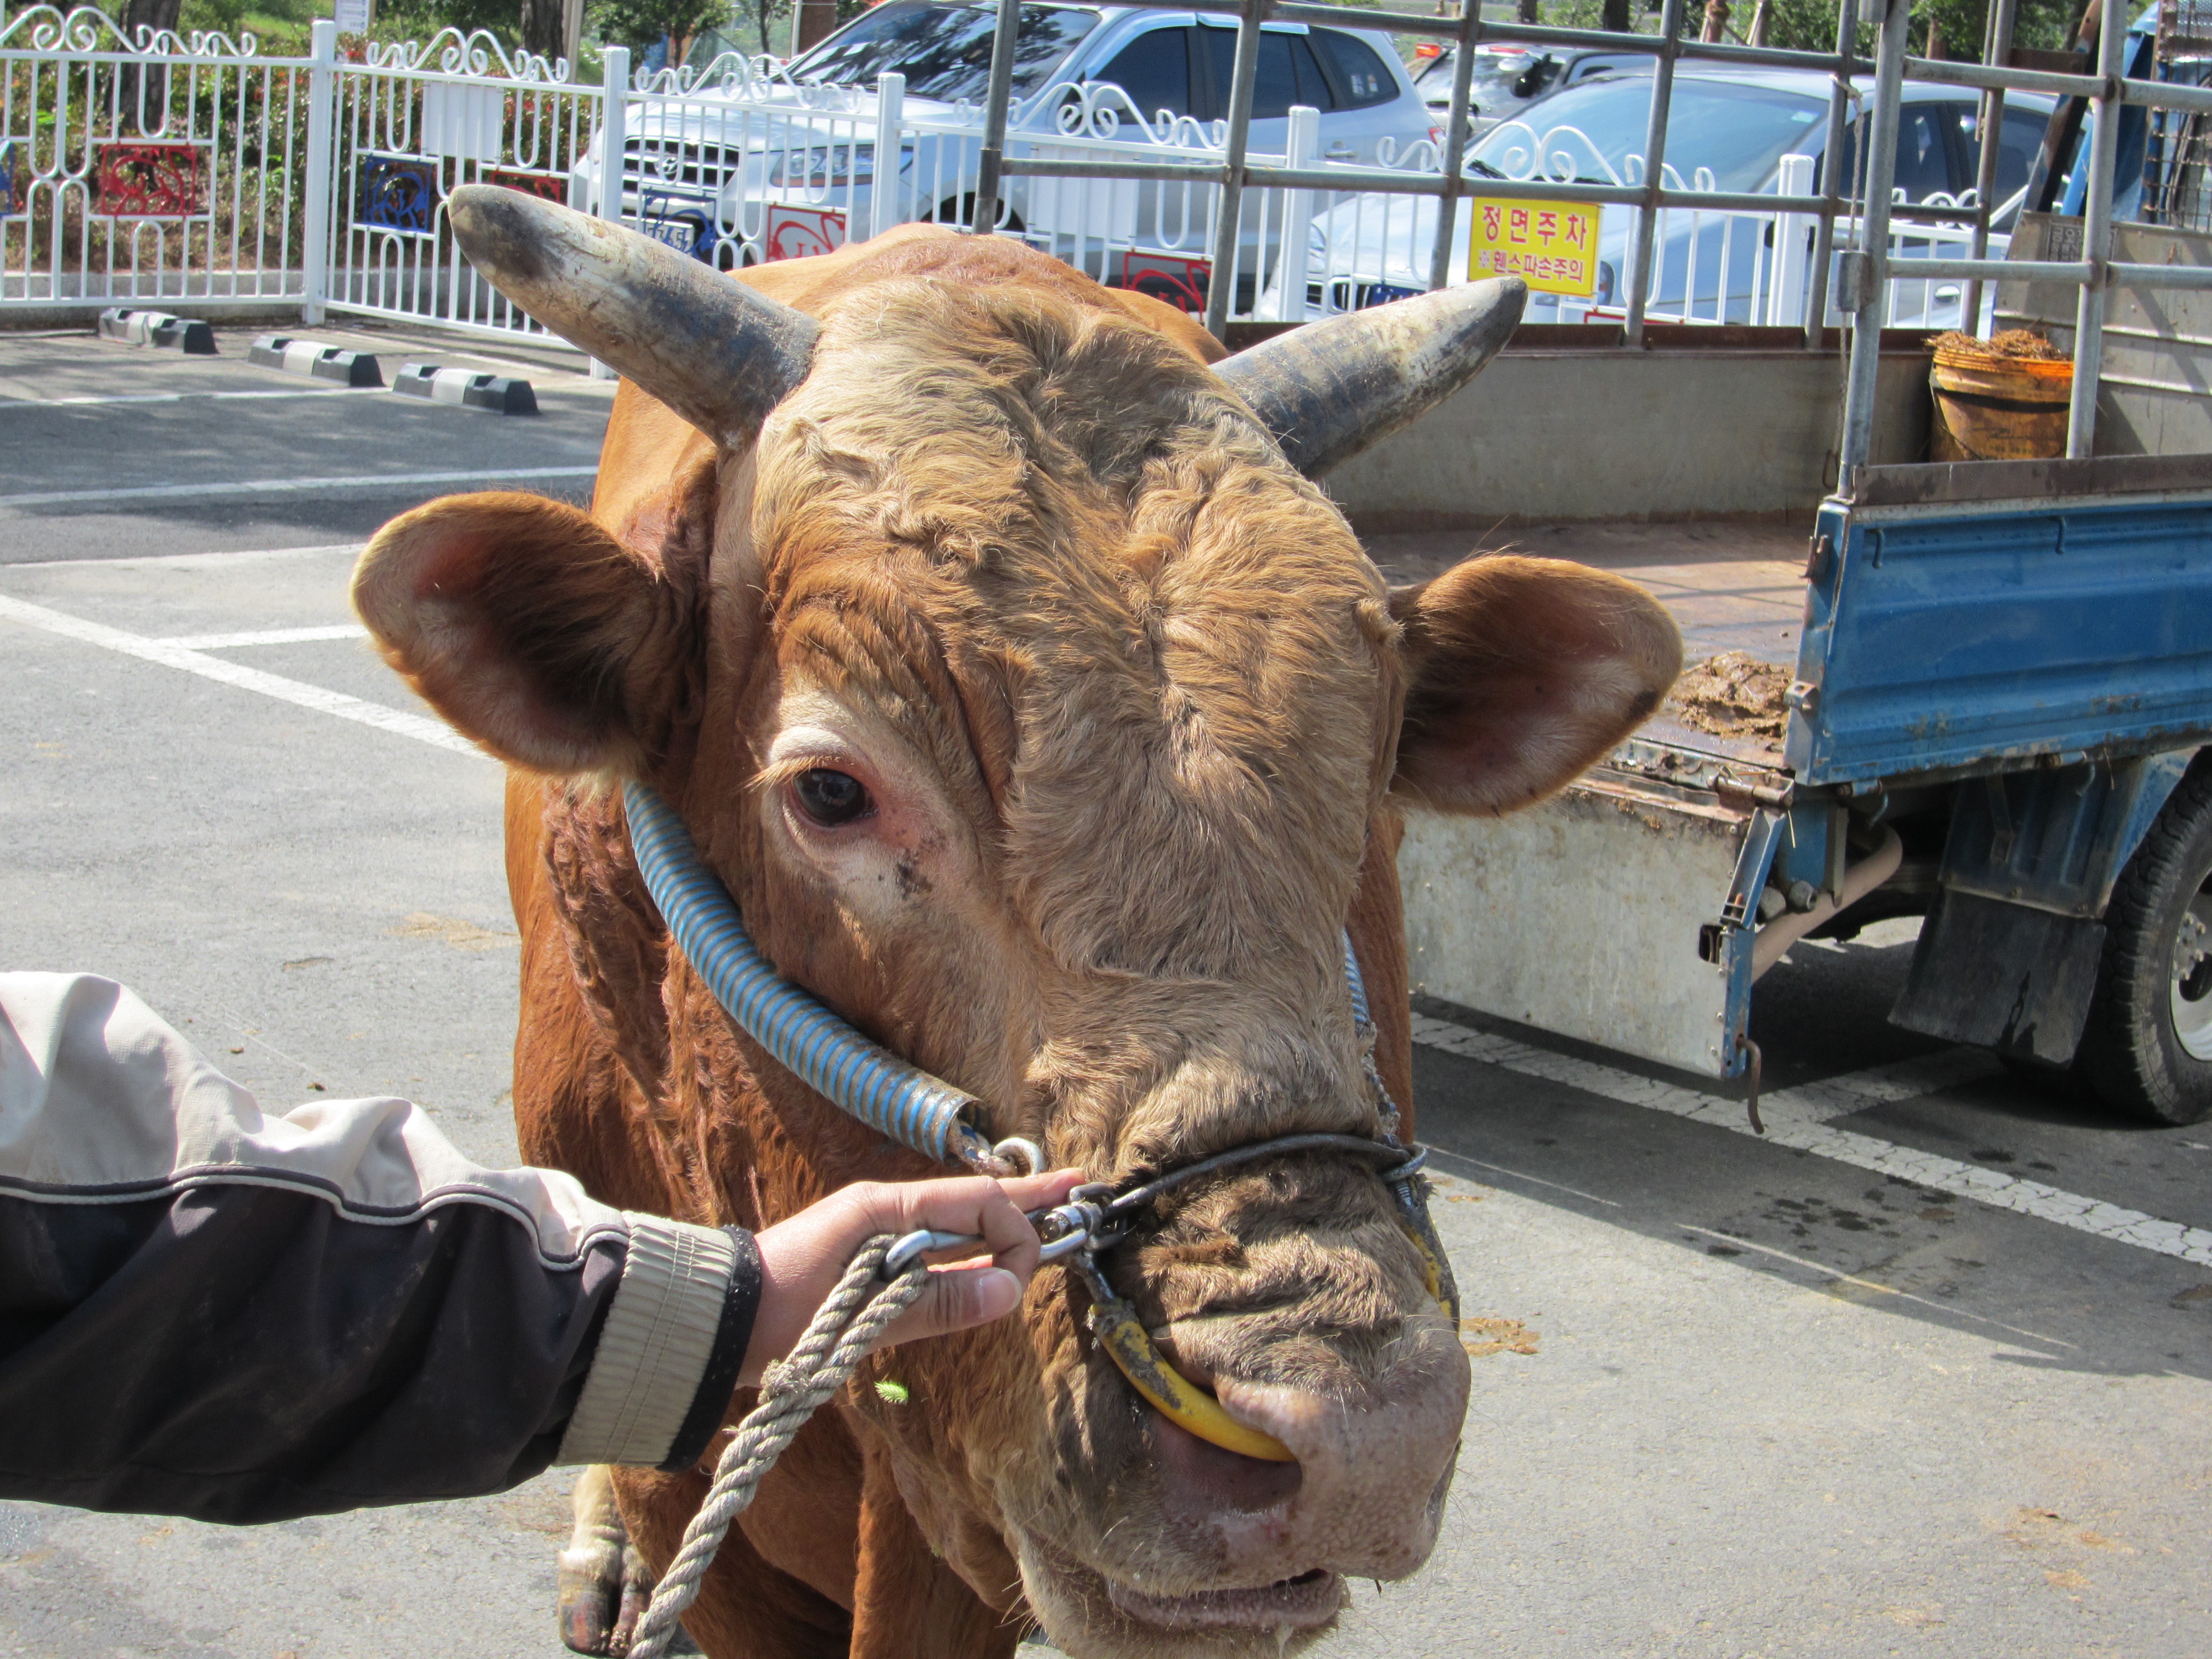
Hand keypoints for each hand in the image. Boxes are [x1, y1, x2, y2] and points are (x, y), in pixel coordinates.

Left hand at [741, 1168, 1085, 1386]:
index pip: (976, 1205)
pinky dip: (969, 1249)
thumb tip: (1008, 1292)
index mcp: (887, 1208)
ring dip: (1001, 1224)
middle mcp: (887, 1213)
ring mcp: (876, 1237)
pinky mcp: (866, 1265)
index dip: (1014, 1233)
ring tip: (1045, 1217)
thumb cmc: (781, 1313)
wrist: (716, 1322)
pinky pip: (933, 1250)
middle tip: (1075, 1190)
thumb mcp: (861, 1310)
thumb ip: (936, 1301)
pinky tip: (987, 1256)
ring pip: (955, 1225)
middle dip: (1025, 1200)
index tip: (1025, 1278)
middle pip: (972, 1203)